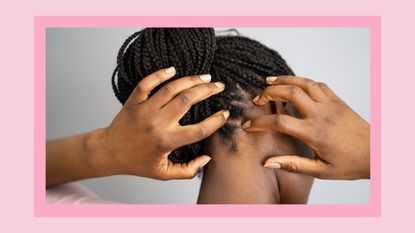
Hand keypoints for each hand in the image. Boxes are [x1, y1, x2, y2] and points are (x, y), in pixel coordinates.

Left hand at [93, 67, 228, 179]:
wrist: (109, 153)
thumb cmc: (137, 163)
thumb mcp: (164, 173)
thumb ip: (188, 170)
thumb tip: (207, 158)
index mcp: (167, 141)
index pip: (199, 130)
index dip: (216, 121)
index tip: (224, 114)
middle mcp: (158, 123)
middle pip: (188, 100)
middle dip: (207, 90)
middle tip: (218, 86)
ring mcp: (145, 110)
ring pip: (172, 89)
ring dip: (191, 80)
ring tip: (205, 77)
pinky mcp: (134, 102)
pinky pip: (147, 83)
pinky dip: (160, 74)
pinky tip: (173, 69)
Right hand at [242, 76, 369, 179]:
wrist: (376, 153)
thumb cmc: (349, 163)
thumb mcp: (320, 171)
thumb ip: (292, 165)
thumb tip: (267, 162)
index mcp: (314, 133)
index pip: (280, 122)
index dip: (260, 122)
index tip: (248, 125)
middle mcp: (320, 114)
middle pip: (290, 93)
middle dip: (269, 92)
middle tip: (257, 98)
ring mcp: (330, 104)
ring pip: (303, 83)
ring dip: (284, 80)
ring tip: (269, 82)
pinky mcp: (337, 100)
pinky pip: (317, 84)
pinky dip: (302, 81)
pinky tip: (294, 84)